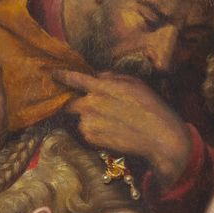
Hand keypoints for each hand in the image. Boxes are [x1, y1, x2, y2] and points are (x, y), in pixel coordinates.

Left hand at [57, 70, 192, 188]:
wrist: (159, 137)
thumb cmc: (151, 107)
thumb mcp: (135, 83)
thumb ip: (112, 77)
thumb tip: (97, 76)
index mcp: (102, 87)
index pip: (74, 79)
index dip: (62, 75)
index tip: (54, 74)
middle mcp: (91, 104)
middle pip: (70, 102)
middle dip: (76, 102)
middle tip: (92, 106)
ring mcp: (89, 122)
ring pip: (79, 117)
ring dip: (88, 118)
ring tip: (111, 122)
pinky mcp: (91, 138)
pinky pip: (86, 131)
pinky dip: (94, 130)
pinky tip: (112, 131)